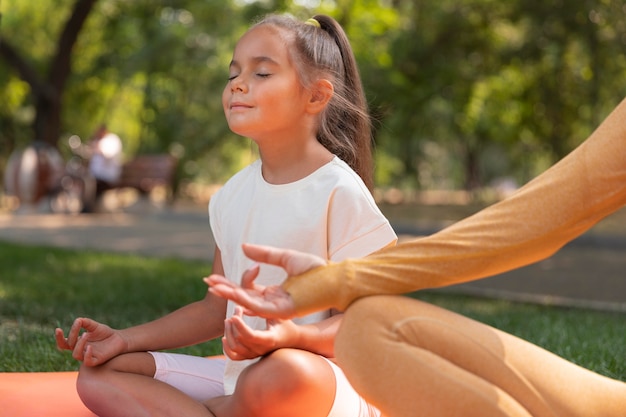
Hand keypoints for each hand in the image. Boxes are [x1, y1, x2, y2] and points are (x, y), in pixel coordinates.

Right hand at [55, 317, 127, 365]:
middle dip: (72, 336)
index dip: (59, 338)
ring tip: (86, 334)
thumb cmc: (105, 333)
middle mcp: (80, 350)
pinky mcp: (96, 361)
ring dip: (79, 344)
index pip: (64, 343)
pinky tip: (90, 346)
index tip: (58, 329)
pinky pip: (87, 361)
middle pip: (69, 347)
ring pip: (76, 355)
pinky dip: (87, 354)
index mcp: (78, 343)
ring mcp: (87, 356)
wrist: (119, 339)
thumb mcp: (94, 326)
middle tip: (79, 326)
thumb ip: (85, 322)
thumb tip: (77, 320)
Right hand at [206, 243, 325, 318]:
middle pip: (244, 297)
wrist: (333, 277)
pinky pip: (259, 307)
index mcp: (274, 292)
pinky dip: (245, 299)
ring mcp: (277, 307)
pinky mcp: (283, 311)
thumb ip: (265, 254)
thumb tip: (243, 247)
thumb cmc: (316, 270)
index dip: (231, 284)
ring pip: (248, 303)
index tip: (217, 276)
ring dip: (231, 296)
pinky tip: (233, 293)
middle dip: (225, 290)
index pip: (248, 290)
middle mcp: (273, 302)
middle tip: (207, 283)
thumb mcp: (286, 257)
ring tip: (214, 288)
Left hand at [221, 306, 296, 359]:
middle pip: (239, 340)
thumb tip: (244, 306)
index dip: (240, 326)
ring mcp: (255, 354)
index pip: (250, 336)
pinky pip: (234, 357)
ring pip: (234, 348)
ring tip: (228, 320)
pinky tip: (225, 338)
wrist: (293, 340)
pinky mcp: (251, 356)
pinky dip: (226, 349)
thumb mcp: (278, 315)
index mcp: (269, 339)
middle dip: (233, 324)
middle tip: (236, 310)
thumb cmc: (286, 324)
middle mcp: (261, 349)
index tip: (235, 314)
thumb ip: (262, 311)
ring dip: (228, 333)